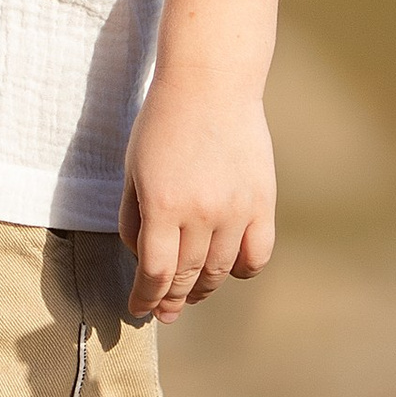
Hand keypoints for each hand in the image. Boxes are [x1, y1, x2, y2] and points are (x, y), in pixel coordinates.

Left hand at [118, 76, 275, 319]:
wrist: (211, 84)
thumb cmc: (162, 124)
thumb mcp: (132, 169)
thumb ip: (133, 218)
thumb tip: (142, 259)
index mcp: (163, 205)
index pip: (156, 273)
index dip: (146, 297)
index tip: (139, 308)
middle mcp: (203, 213)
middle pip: (188, 277)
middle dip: (172, 300)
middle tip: (164, 312)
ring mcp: (237, 210)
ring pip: (221, 271)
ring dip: (203, 289)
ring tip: (192, 294)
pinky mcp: (263, 202)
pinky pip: (257, 255)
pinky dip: (242, 270)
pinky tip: (227, 270)